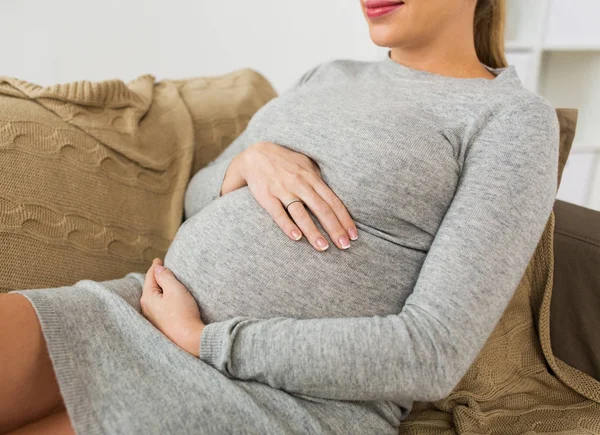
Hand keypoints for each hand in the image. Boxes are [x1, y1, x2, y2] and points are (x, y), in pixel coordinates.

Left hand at [140, 258, 204, 356]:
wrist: (189, 338)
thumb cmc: (182, 313)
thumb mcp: (175, 289)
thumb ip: (165, 276)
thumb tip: (157, 268)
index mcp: (148, 297)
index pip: (150, 277)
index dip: (155, 267)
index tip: (158, 260)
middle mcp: (147, 308)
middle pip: (150, 287)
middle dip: (155, 278)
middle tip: (160, 268)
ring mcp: (153, 318)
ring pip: (154, 298)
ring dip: (159, 289)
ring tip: (164, 282)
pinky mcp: (161, 324)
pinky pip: (158, 306)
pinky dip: (162, 298)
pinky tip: (167, 299)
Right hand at [228, 141, 358, 251]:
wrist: (255, 155)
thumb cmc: (286, 163)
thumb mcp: (306, 165)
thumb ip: (320, 181)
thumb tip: (336, 198)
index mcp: (312, 178)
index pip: (333, 201)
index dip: (345, 219)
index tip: (353, 235)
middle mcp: (300, 184)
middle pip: (322, 209)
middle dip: (335, 229)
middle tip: (345, 246)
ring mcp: (283, 190)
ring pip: (301, 214)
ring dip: (314, 232)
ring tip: (324, 248)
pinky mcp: (267, 196)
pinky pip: (278, 213)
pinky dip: (287, 225)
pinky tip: (297, 237)